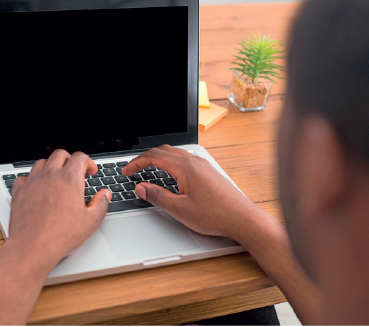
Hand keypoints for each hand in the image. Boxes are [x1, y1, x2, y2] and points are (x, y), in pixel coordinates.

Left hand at [8, 149, 111, 264]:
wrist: (33, 247)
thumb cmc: (61, 236)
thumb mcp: (91, 221)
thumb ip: (101, 204)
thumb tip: (105, 194)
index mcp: (69, 179)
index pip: (80, 157)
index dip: (89, 162)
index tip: (90, 171)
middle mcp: (50, 176)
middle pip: (60, 154)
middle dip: (70, 159)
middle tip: (75, 170)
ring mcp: (32, 182)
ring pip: (41, 162)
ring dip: (51, 166)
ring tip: (56, 178)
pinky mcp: (19, 192)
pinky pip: (24, 177)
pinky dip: (31, 179)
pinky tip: (36, 187)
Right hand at [122, 144, 258, 238]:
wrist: (242, 218)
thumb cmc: (215, 215)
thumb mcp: (179, 209)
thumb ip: (157, 196)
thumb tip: (141, 187)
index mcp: (185, 167)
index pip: (154, 157)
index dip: (136, 163)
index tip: (127, 171)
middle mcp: (194, 162)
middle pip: (163, 150)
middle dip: (145, 158)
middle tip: (133, 169)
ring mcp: (202, 165)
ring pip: (174, 153)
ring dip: (158, 158)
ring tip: (147, 169)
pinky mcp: (208, 171)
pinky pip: (184, 159)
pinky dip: (170, 162)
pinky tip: (169, 174)